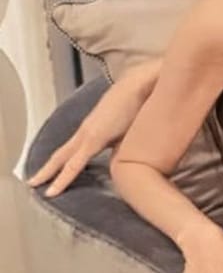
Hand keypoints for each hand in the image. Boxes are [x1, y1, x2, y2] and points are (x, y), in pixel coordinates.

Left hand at [28, 63, 158, 196]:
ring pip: (62, 159)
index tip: (50, 175)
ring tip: (36, 185)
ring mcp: (87, 134)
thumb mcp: (130, 133)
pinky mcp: (93, 138)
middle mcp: (85, 131)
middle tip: (31, 183)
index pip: (71, 152)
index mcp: (93, 131)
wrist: (140, 86)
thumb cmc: (139, 105)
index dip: (60, 164)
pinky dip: (64, 176)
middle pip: (60, 155)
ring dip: (49, 173)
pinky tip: (55, 187)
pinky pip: (74, 164)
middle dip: (46, 170)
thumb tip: (122, 161)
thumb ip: (122, 147)